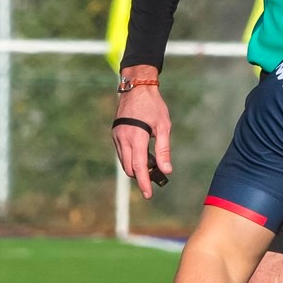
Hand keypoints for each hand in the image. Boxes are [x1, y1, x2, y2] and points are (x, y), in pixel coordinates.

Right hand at [112, 76, 172, 196]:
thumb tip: (166, 170)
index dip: (144, 182)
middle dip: (140, 177)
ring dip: (135, 169)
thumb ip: (164, 149)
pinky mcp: (116, 134)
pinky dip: (131, 160)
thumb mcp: (164, 126)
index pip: (139, 166)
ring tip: (150, 168)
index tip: (148, 195)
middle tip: (154, 181)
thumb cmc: (153, 105)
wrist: (136, 87)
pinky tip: (142, 157)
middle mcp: (123, 138)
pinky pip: (122, 153)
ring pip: (124, 162)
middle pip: (129, 168)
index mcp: (136, 137)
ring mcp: (117, 136)